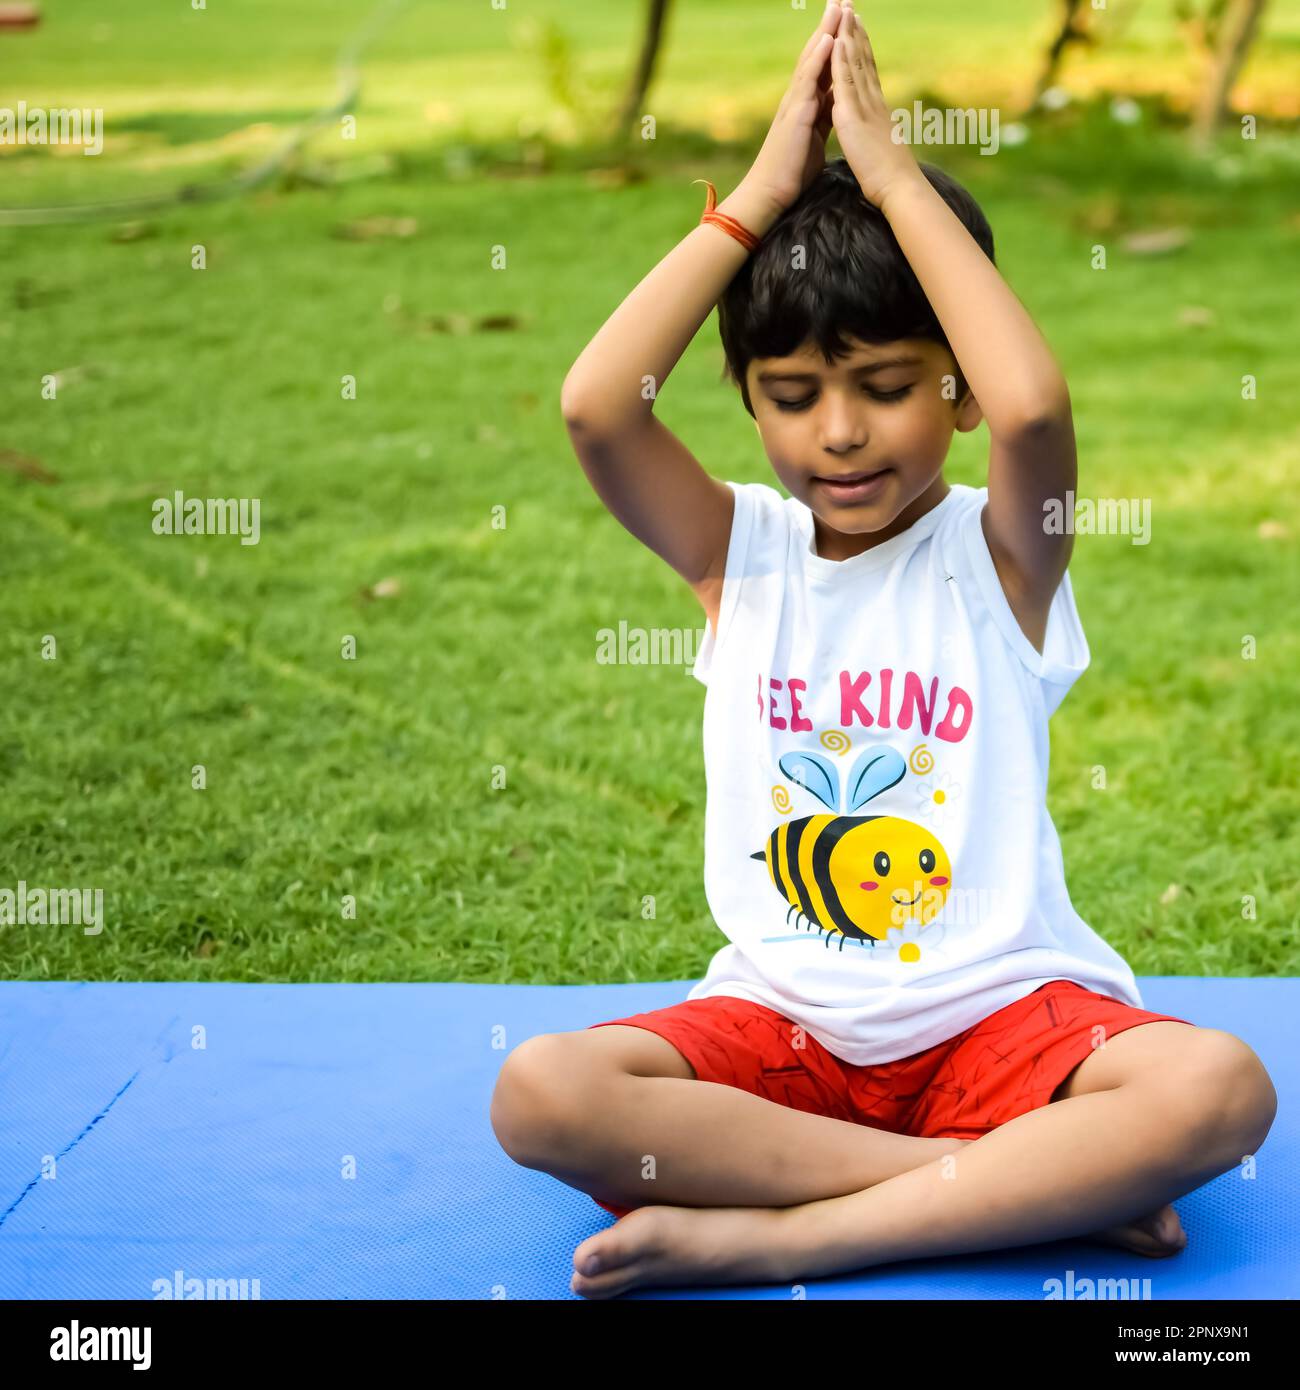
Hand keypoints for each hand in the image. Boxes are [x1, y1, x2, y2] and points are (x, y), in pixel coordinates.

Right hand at [736, 0, 841, 223]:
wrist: (771, 194)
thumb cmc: (791, 172)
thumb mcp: (814, 139)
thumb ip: (822, 120)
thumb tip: (832, 111)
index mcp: (807, 105)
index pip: (824, 68)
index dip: (835, 44)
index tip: (847, 22)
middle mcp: (799, 98)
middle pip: (817, 56)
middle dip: (830, 28)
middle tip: (841, 0)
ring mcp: (795, 104)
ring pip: (812, 61)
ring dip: (825, 32)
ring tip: (837, 7)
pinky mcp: (795, 115)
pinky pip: (808, 81)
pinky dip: (819, 59)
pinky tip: (829, 39)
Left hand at [830, 2, 922, 211]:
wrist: (898, 188)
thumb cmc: (890, 176)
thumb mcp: (881, 147)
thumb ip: (877, 132)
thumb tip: (879, 131)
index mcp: (876, 109)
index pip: (868, 72)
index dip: (862, 48)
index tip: (857, 27)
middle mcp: (873, 101)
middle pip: (863, 59)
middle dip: (855, 32)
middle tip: (850, 6)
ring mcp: (864, 106)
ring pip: (855, 63)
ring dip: (849, 35)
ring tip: (844, 10)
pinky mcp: (853, 116)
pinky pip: (846, 81)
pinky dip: (842, 59)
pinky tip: (837, 40)